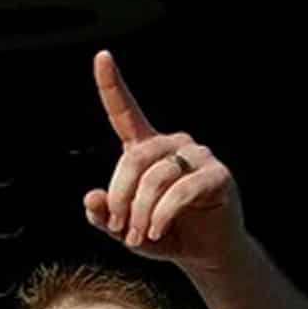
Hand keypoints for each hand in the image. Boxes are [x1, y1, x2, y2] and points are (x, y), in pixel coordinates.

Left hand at [84, 50, 246, 272]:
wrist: (205, 252)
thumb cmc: (164, 234)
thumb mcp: (125, 230)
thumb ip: (104, 216)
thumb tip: (90, 197)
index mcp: (147, 149)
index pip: (126, 113)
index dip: (112, 86)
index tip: (101, 56)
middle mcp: (173, 144)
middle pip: (134, 158)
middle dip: (120, 197)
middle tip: (119, 229)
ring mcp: (198, 157)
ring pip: (156, 177)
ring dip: (141, 213)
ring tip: (140, 236)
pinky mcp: (217, 175)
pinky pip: (181, 191)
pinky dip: (162, 215)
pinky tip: (157, 233)